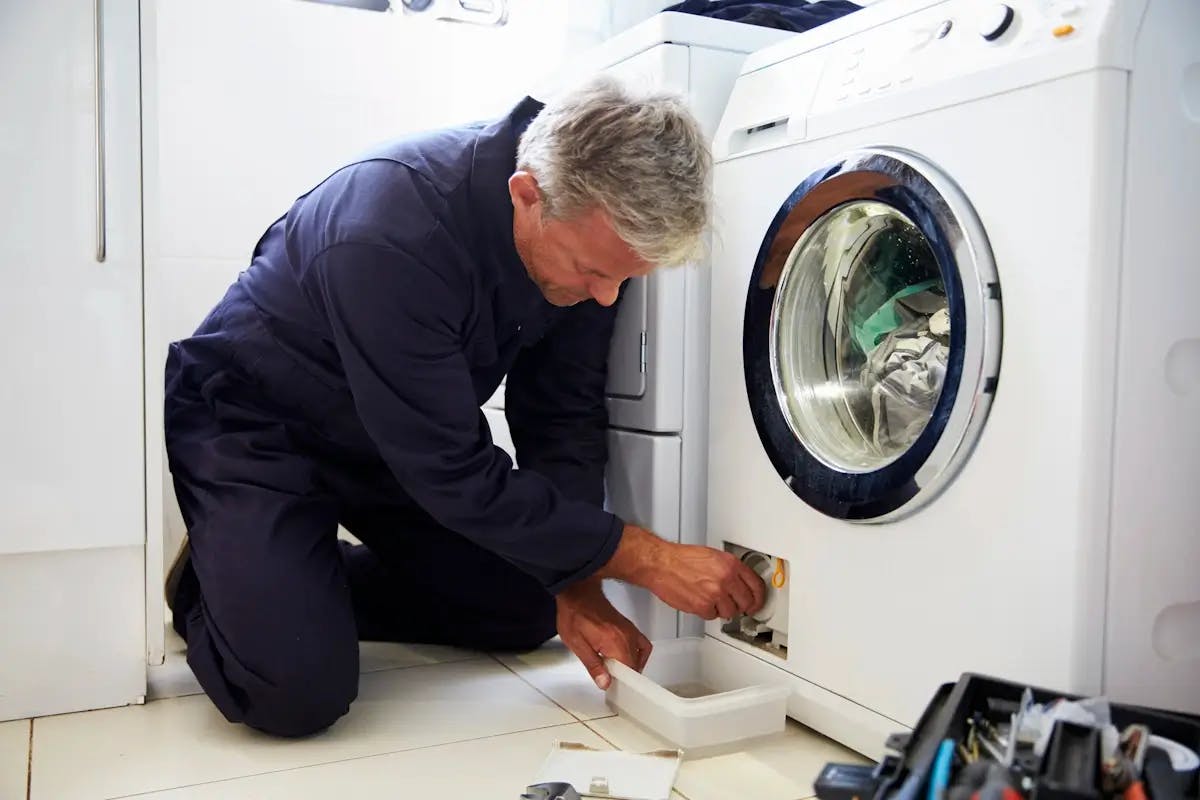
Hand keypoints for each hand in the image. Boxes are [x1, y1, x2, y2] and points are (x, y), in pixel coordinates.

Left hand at [555, 577, 651, 689]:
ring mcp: (630, 631)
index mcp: (615, 643)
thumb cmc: (574, 614)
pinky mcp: (629, 627)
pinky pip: (642, 645)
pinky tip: (628, 659)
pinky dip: (639, 655)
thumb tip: (605, 683)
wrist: (578, 592)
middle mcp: (627, 637)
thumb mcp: (577, 644)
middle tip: (609, 680)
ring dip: (630, 667)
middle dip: (623, 677)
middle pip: (634, 666)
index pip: (628, 672)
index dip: (621, 683)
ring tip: (615, 671)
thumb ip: (593, 665)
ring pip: (639, 657)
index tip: (612, 687)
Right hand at [597, 525, 765, 620]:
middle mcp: (726, 579)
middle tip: (734, 604)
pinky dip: (707, 612)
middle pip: (746, 602)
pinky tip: (701, 601)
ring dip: (722, 609)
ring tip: (711, 599)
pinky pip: (713, 616)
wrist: (661, 564)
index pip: (756, 586)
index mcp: (731, 564)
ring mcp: (715, 594)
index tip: (757, 602)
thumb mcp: (713, 556)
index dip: (759, 597)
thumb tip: (740, 581)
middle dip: (741, 605)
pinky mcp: (703, 607)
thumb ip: (729, 569)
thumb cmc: (682, 558)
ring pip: (730, 612)